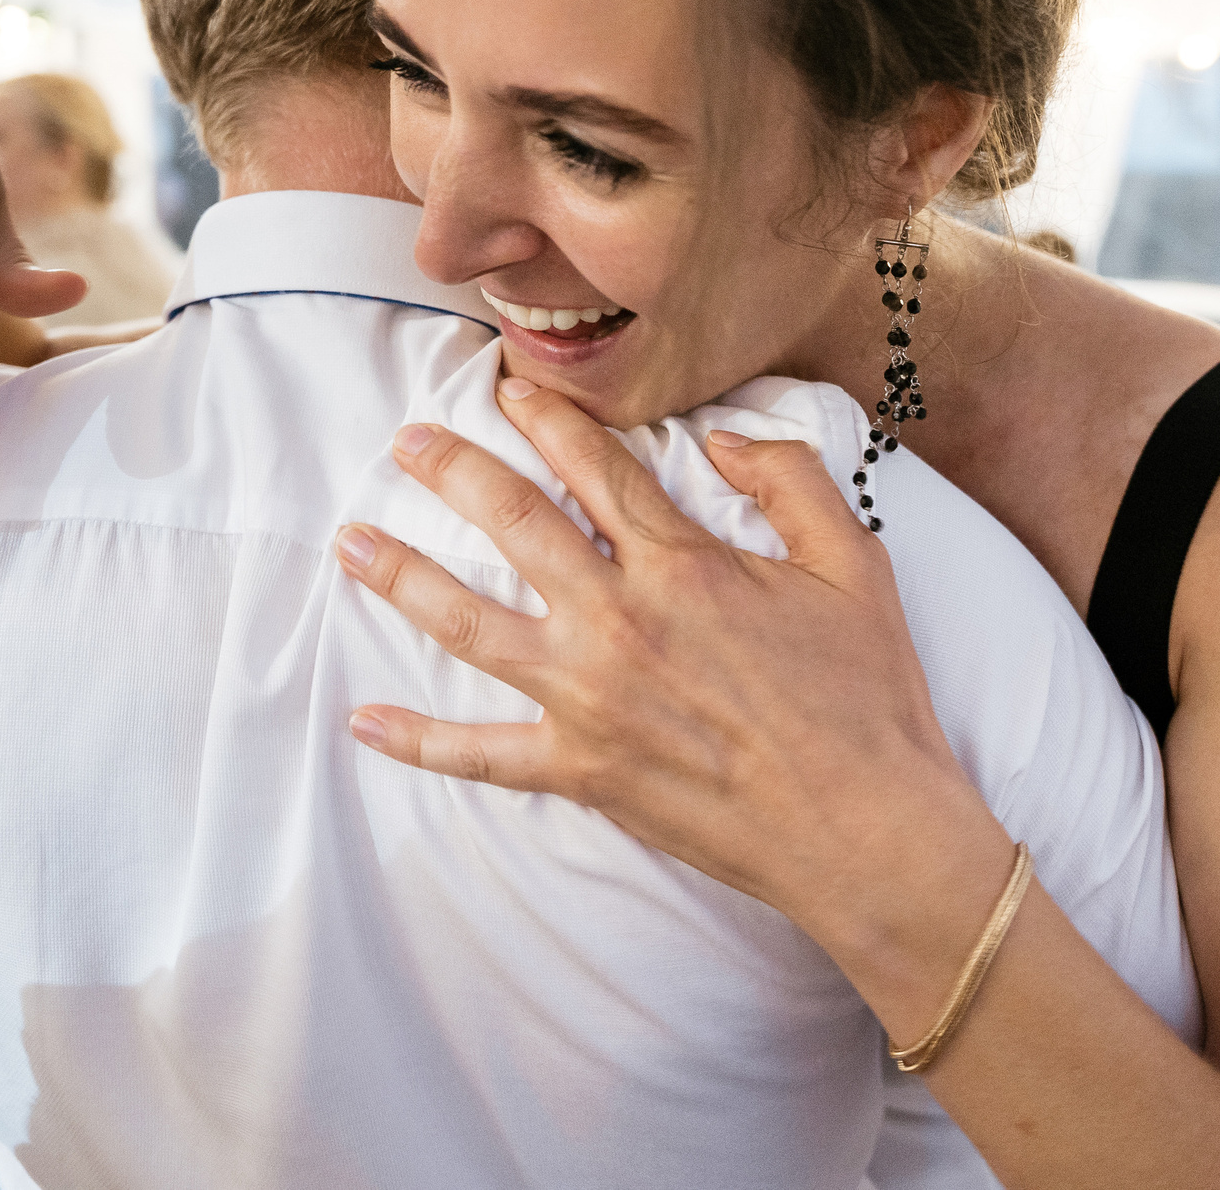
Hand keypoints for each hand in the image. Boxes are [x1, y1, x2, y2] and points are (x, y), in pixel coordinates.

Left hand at [332, 378, 1007, 953]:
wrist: (865, 830)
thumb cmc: (867, 697)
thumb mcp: (854, 562)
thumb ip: (789, 479)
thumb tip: (724, 437)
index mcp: (682, 564)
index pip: (594, 467)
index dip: (548, 419)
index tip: (509, 390)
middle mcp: (619, 621)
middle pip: (512, 523)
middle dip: (451, 471)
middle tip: (406, 441)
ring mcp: (589, 700)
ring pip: (471, 625)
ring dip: (404, 578)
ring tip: (352, 543)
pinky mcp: (582, 771)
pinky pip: (481, 754)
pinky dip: (418, 742)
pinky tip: (364, 721)